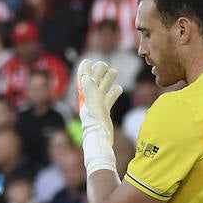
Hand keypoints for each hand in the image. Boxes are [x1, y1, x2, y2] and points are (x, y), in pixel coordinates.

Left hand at [77, 59, 123, 176]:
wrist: (100, 141)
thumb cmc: (96, 124)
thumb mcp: (93, 105)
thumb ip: (90, 90)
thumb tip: (87, 76)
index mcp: (86, 96)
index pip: (84, 79)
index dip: (85, 70)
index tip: (87, 61)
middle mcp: (90, 101)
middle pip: (94, 82)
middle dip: (99, 72)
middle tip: (104, 64)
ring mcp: (98, 107)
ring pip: (103, 89)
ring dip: (107, 80)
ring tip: (114, 71)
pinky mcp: (104, 113)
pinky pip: (109, 100)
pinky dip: (113, 93)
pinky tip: (119, 88)